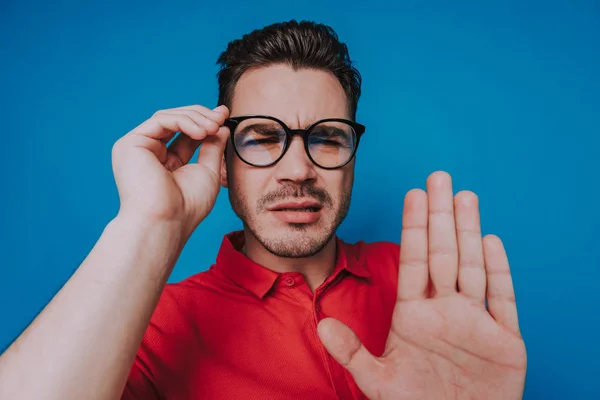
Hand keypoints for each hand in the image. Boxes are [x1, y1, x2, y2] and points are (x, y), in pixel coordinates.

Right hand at [111, 104, 229, 234]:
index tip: (225, 115)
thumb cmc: (186, 207)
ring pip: (168, 117)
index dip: (205, 121)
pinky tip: (202, 132)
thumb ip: (212, 147)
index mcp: (164, 162)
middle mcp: (148, 153)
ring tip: (214, 127)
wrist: (167, 222)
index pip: (185, 133)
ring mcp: (137, 148)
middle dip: (202, 115)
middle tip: (222, 116)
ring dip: (196, 118)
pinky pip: (161, 120)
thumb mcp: (207, 172)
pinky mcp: (130, 144)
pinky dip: (184, 122)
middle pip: (175, 121)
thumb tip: (221, 126)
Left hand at [317, 171, 526, 398]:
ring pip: (473, 267)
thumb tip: (321, 326)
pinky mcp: (505, 341)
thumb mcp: (379, 381)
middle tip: (439, 177)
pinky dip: (499, 272)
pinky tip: (491, 242)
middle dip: (441, 215)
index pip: (414, 260)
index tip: (412, 194)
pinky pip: (502, 300)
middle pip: (444, 253)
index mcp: (415, 315)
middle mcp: (445, 310)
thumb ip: (352, 352)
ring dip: (469, 231)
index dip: (413, 227)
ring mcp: (475, 322)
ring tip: (465, 197)